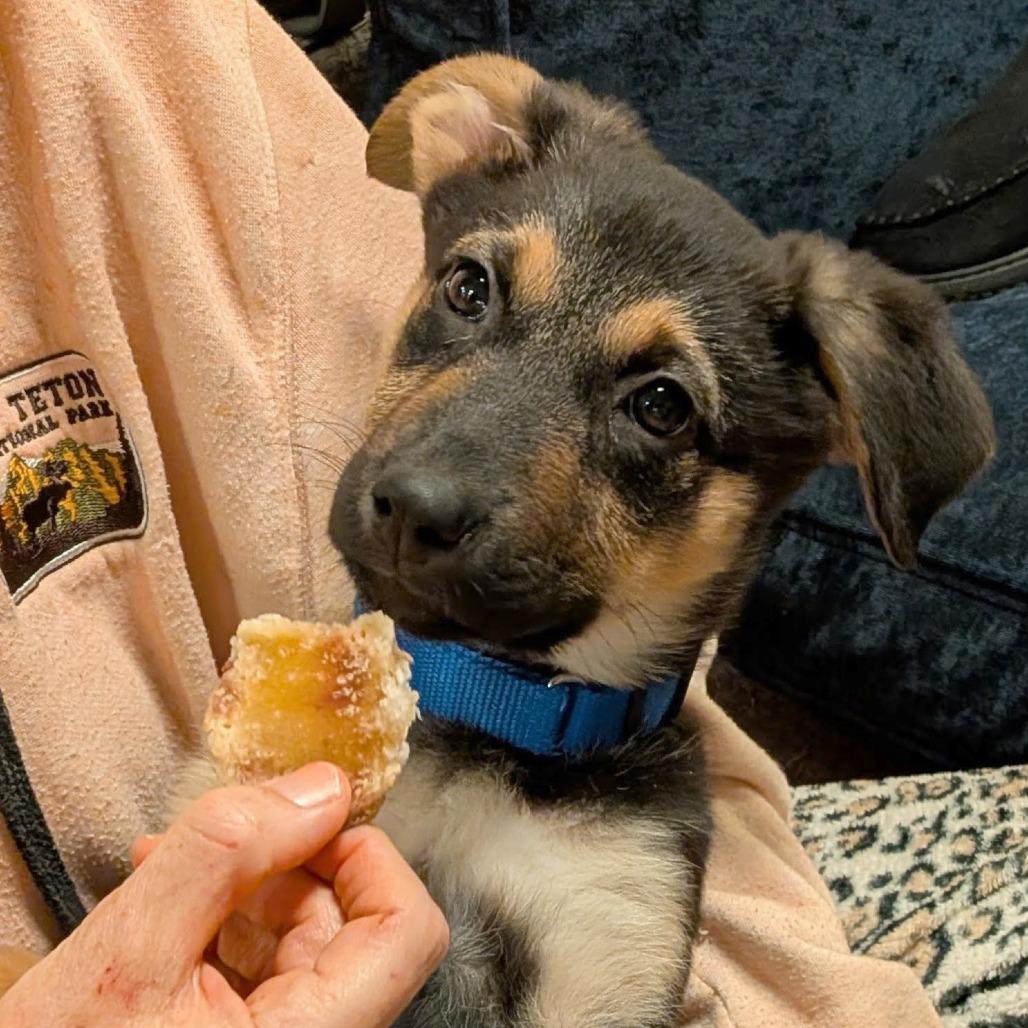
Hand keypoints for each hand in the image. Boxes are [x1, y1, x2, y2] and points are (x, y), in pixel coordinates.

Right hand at [0, 763, 447, 1026]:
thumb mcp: (130, 951)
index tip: (307, 821)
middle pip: (349, 924)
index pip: (406, 929)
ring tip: (173, 862)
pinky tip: (168, 898)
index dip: (366, 858)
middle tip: (220, 833)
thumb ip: (227, 854)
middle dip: (285, 863)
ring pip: (300, 941)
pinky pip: (259, 968)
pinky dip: (221, 921)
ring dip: (245, 885)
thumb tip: (321, 786)